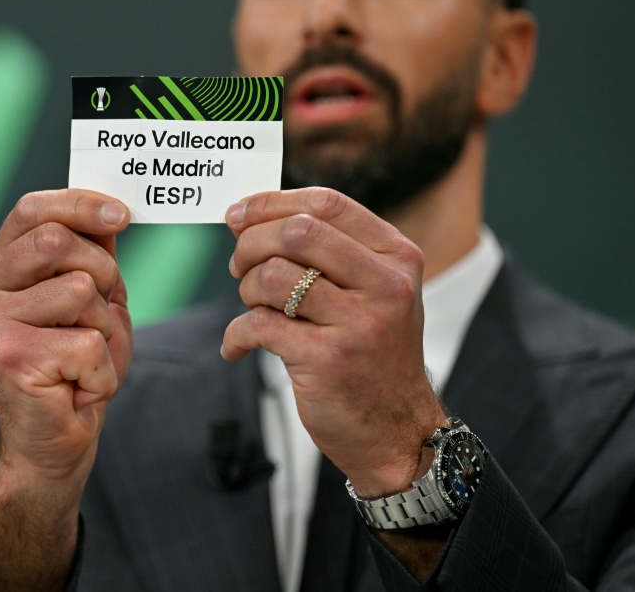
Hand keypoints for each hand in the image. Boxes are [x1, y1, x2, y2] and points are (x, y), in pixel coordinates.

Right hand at [0, 189, 132, 486]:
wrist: (54, 442)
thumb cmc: (73, 366)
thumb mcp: (91, 298)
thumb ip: (94, 252)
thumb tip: (111, 206)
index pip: (33, 210)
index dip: (81, 205)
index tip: (122, 216)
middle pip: (57, 242)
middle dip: (102, 273)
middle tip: (99, 313)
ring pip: (80, 291)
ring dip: (102, 328)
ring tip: (81, 356)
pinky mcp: (10, 358)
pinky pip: (88, 343)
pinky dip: (100, 370)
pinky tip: (76, 386)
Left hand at [220, 188, 445, 497]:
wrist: (398, 431)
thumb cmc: (372, 354)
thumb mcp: (373, 292)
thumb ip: (328, 253)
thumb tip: (253, 217)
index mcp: (396, 256)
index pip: (325, 204)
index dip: (271, 203)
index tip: (237, 214)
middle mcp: (385, 284)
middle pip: (297, 232)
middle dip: (251, 244)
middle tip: (239, 266)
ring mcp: (359, 323)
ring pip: (274, 276)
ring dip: (247, 290)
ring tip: (254, 308)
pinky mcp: (328, 360)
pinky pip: (259, 325)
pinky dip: (236, 334)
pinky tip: (238, 345)